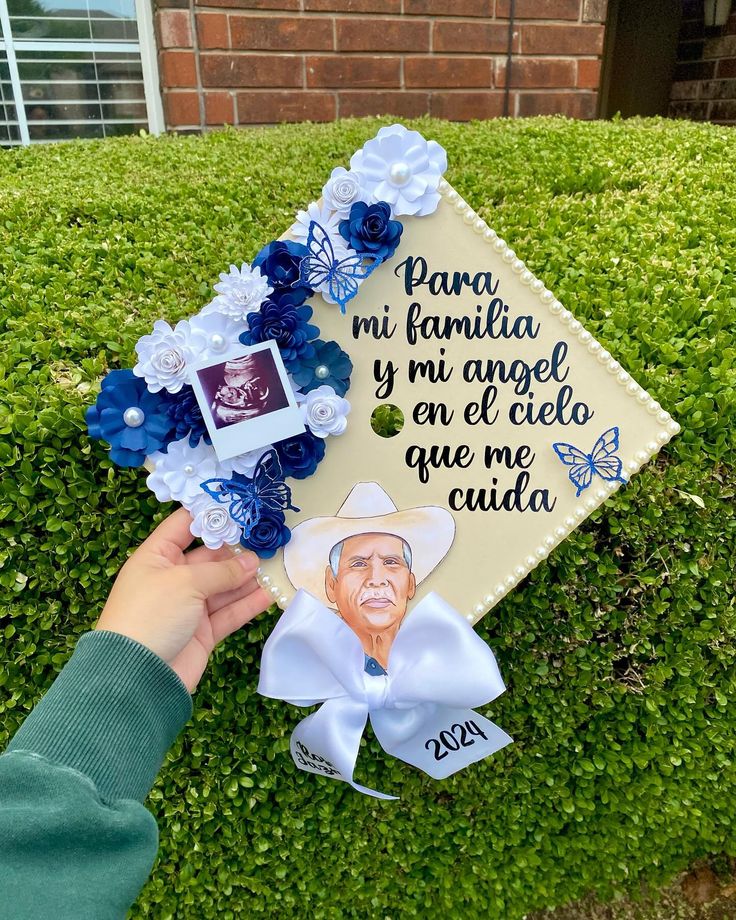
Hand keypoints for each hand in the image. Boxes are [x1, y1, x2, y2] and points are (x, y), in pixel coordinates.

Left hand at [95, 508, 270, 691]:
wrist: (136, 677)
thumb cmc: (151, 615)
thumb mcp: (185, 582)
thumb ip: (221, 571)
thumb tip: (251, 562)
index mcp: (156, 558)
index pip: (183, 526)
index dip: (210, 516)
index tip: (240, 507)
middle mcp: (172, 579)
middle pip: (210, 557)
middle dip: (238, 550)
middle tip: (268, 541)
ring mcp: (188, 607)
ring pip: (224, 586)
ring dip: (249, 577)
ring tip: (277, 564)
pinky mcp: (203, 632)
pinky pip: (230, 612)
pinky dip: (250, 603)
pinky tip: (272, 593)